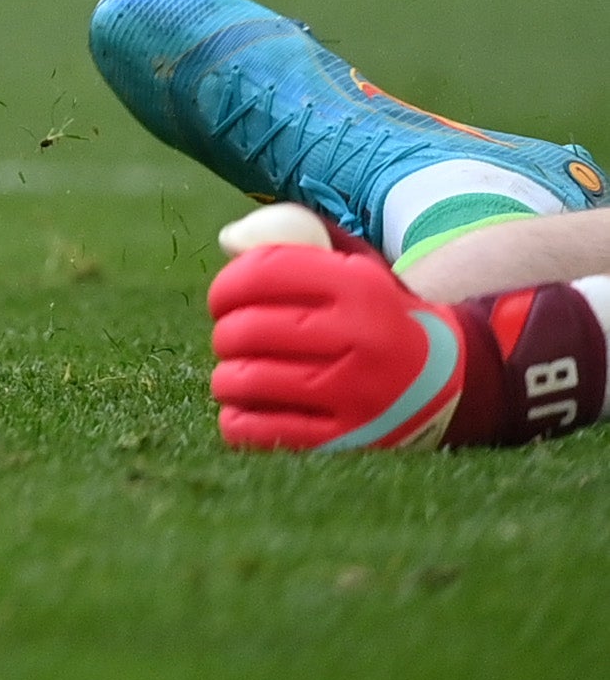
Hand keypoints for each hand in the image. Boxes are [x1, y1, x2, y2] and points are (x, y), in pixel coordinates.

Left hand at [207, 242, 462, 451]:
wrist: (457, 385)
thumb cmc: (382, 316)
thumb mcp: (357, 265)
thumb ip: (297, 238)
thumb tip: (227, 240)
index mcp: (360, 288)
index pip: (262, 274)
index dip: (225, 286)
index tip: (222, 300)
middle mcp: (361, 339)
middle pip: (248, 329)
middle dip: (225, 333)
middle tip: (232, 339)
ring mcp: (357, 395)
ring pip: (247, 381)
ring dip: (227, 377)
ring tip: (237, 373)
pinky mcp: (349, 441)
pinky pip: (260, 431)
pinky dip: (238, 419)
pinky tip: (247, 408)